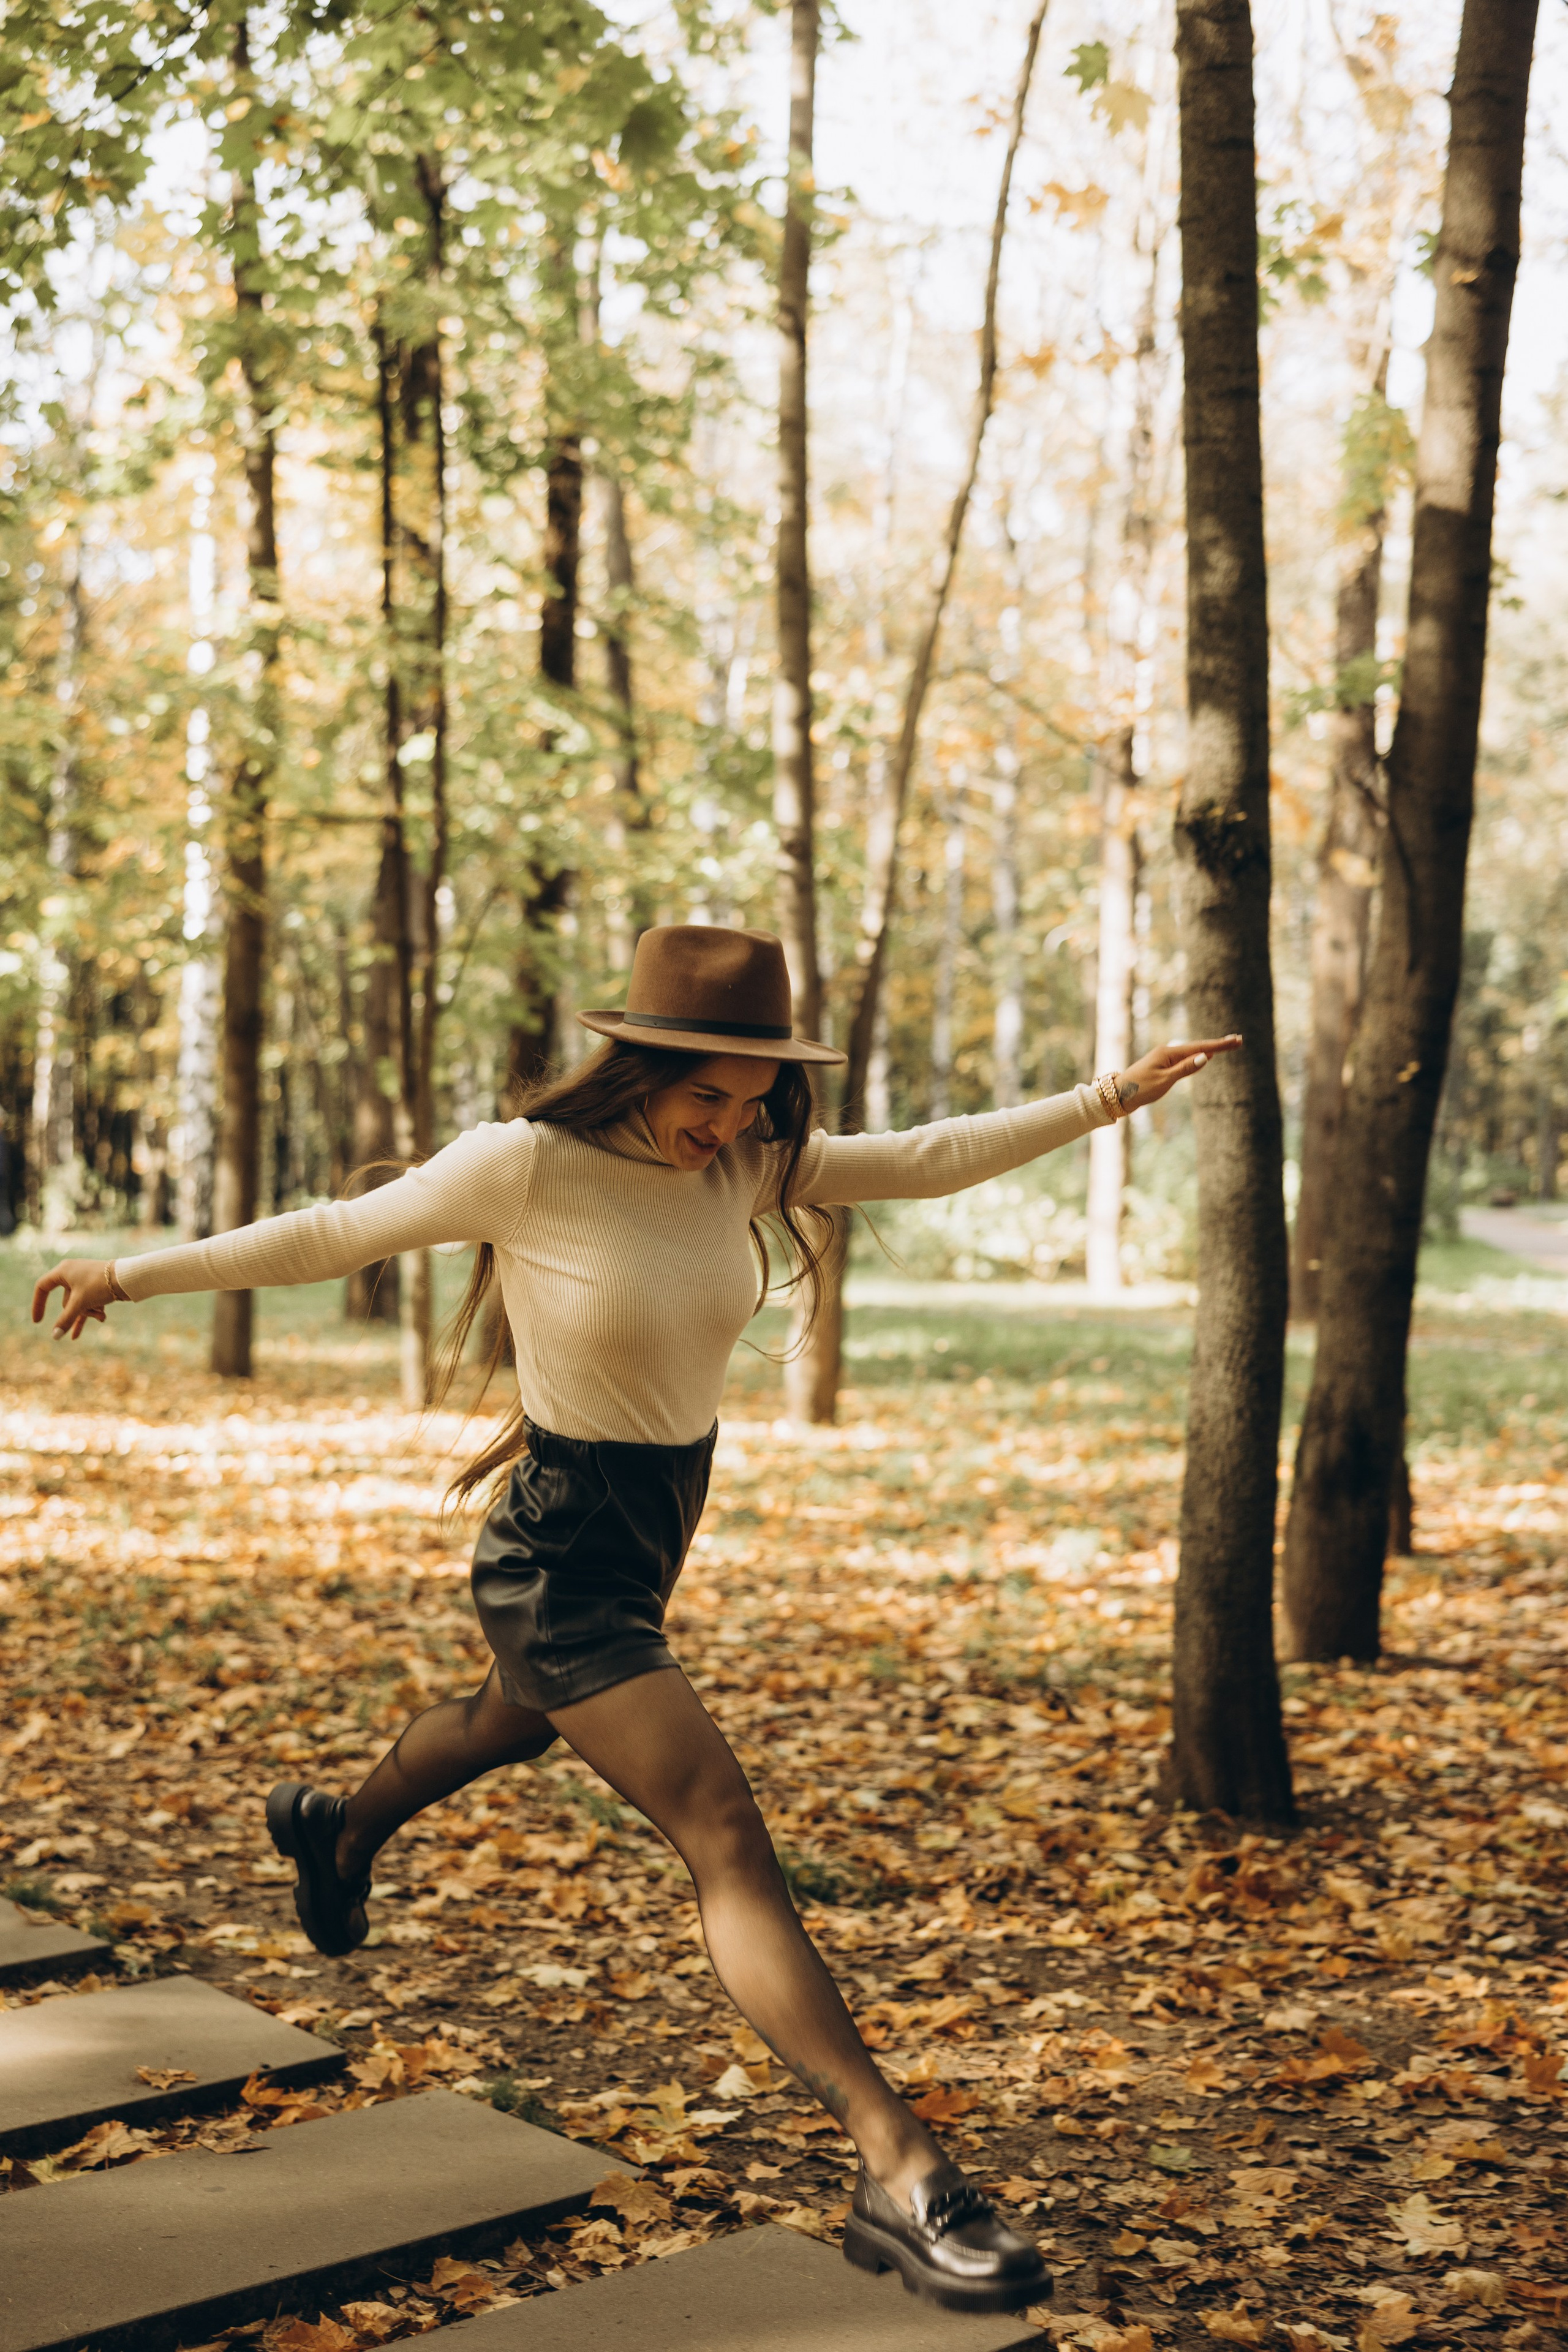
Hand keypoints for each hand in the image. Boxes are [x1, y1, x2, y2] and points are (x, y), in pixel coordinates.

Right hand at [32, 1258, 115, 1340]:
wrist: (128, 1278)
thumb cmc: (100, 1285)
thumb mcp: (80, 1303)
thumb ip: (66, 1319)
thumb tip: (54, 1336)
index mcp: (63, 1271)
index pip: (42, 1287)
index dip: (38, 1304)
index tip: (38, 1321)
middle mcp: (72, 1273)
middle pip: (65, 1301)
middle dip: (78, 1311)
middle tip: (93, 1310)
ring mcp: (84, 1280)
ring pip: (78, 1304)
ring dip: (89, 1312)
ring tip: (102, 1317)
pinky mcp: (95, 1286)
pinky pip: (88, 1303)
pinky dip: (91, 1312)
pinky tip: (94, 1325)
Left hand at [1113, 1035, 1242, 1111]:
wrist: (1118, 1095)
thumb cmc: (1140, 1089)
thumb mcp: (1165, 1081)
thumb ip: (1185, 1069)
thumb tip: (1205, 1057)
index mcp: (1168, 1053)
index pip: (1199, 1047)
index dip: (1219, 1045)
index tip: (1236, 1041)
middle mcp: (1167, 1052)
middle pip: (1197, 1047)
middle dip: (1218, 1045)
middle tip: (1238, 1041)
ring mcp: (1164, 1058)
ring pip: (1191, 1052)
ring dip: (1209, 1049)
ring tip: (1226, 1045)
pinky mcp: (1162, 1066)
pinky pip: (1184, 1058)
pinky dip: (1198, 1055)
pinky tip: (1204, 1055)